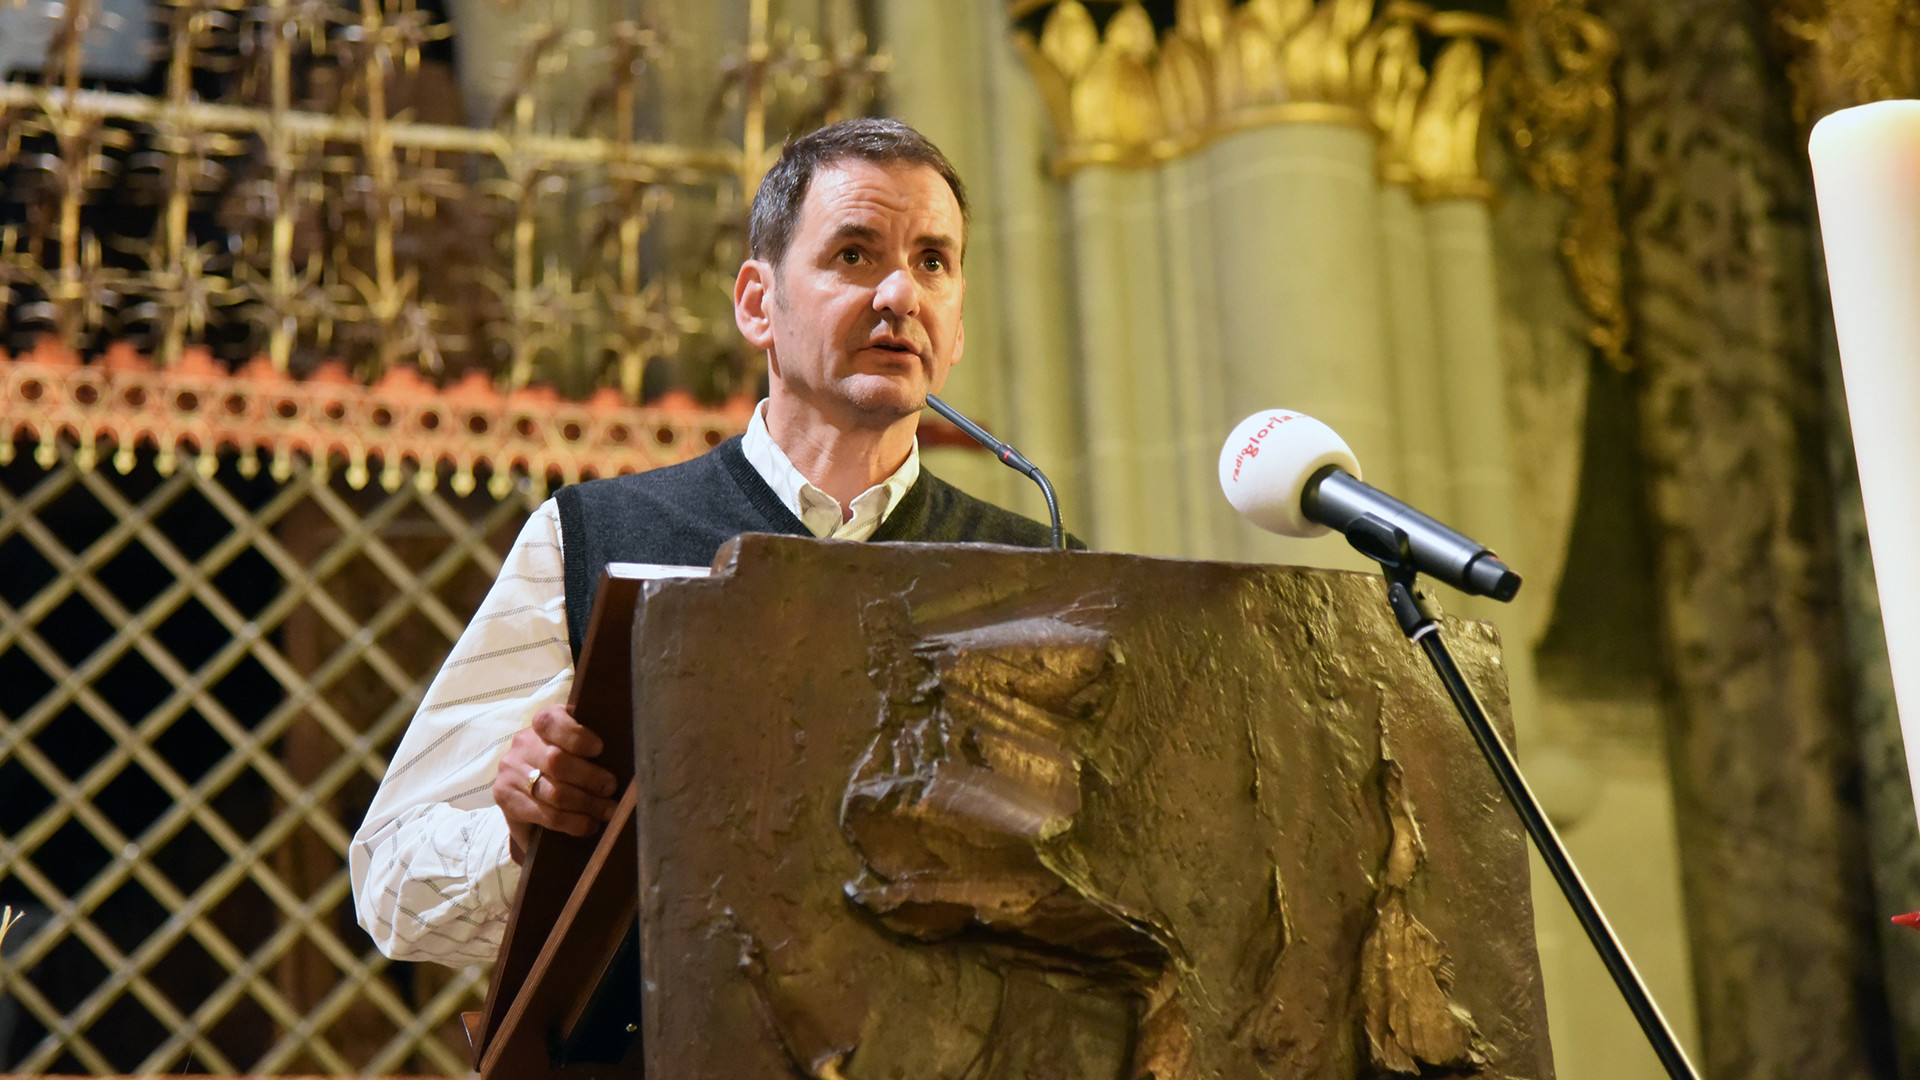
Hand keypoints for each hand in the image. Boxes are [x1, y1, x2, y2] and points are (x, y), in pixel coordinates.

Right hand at [493, 704, 618, 861]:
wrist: (531, 795)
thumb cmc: (570, 766)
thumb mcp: (580, 749)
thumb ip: (594, 748)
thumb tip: (630, 759)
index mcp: (544, 723)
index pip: (551, 721)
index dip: (576, 735)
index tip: (599, 749)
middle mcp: (523, 743)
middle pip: (556, 761)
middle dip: (590, 778)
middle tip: (611, 789)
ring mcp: (511, 771)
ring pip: (554, 792)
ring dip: (586, 804)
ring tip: (607, 811)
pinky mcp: (505, 798)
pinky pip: (545, 814)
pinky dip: (572, 823)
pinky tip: (588, 825)